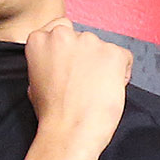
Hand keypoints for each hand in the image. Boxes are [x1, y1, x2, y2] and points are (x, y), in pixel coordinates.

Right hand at [23, 20, 131, 149]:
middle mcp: (63, 35)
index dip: (70, 48)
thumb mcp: (35, 82)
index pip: (60, 28)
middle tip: (85, 82)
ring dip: (104, 65)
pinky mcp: (113, 53)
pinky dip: (122, 73)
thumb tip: (58, 63)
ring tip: (97, 90)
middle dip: (87, 57)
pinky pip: (124, 58)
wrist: (69, 131)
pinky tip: (110, 90)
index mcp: (39, 39)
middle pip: (84, 39)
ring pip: (104, 48)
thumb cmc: (53, 114)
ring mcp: (90, 42)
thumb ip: (47, 63)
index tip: (73, 62)